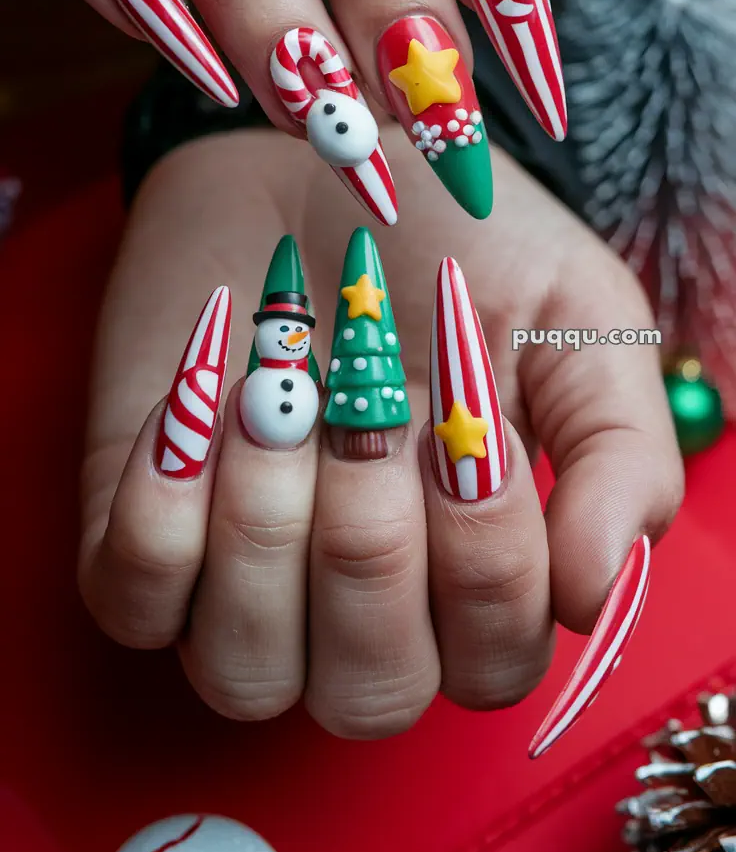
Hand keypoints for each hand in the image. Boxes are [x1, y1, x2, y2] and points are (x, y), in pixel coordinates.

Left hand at [79, 130, 682, 742]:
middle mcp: (358, 613)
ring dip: (264, 524)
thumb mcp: (578, 322)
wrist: (318, 159)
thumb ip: (619, 456)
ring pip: (246, 672)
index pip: (493, 663)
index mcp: (472, 580)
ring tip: (275, 397)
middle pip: (370, 692)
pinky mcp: (141, 539)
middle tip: (367, 408)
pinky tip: (199, 401)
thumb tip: (594, 596)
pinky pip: (133, 600)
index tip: (468, 413)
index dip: (485, 553)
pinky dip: (163, 504)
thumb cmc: (454, 246)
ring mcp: (241, 588)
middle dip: (370, 539)